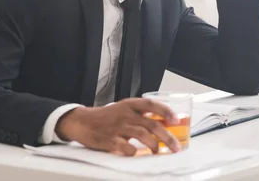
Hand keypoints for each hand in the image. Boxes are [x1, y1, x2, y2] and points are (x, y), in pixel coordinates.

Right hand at [55, 98, 180, 155]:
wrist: (82, 122)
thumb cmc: (105, 117)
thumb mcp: (122, 109)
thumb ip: (139, 114)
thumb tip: (162, 124)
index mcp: (129, 104)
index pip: (151, 104)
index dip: (165, 111)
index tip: (176, 119)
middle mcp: (125, 114)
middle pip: (152, 124)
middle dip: (167, 136)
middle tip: (175, 146)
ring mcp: (118, 127)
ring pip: (143, 135)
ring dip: (154, 146)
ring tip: (158, 152)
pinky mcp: (110, 140)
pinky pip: (128, 148)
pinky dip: (135, 152)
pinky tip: (137, 154)